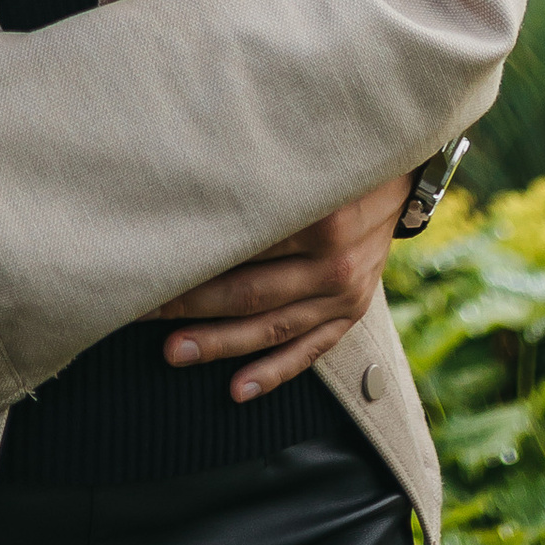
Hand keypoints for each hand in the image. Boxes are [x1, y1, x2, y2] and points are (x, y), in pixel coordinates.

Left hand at [150, 171, 410, 400]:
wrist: (400, 173)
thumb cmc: (335, 156)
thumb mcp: (302, 154)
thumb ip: (256, 171)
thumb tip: (189, 178)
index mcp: (320, 216)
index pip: (243, 244)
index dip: (194, 256)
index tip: (151, 262)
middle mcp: (335, 262)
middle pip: (251, 292)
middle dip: (193, 306)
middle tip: (144, 311)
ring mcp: (345, 293)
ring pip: (273, 328)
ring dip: (221, 344)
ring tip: (174, 353)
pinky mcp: (352, 313)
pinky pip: (309, 351)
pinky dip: (273, 373)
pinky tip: (237, 390)